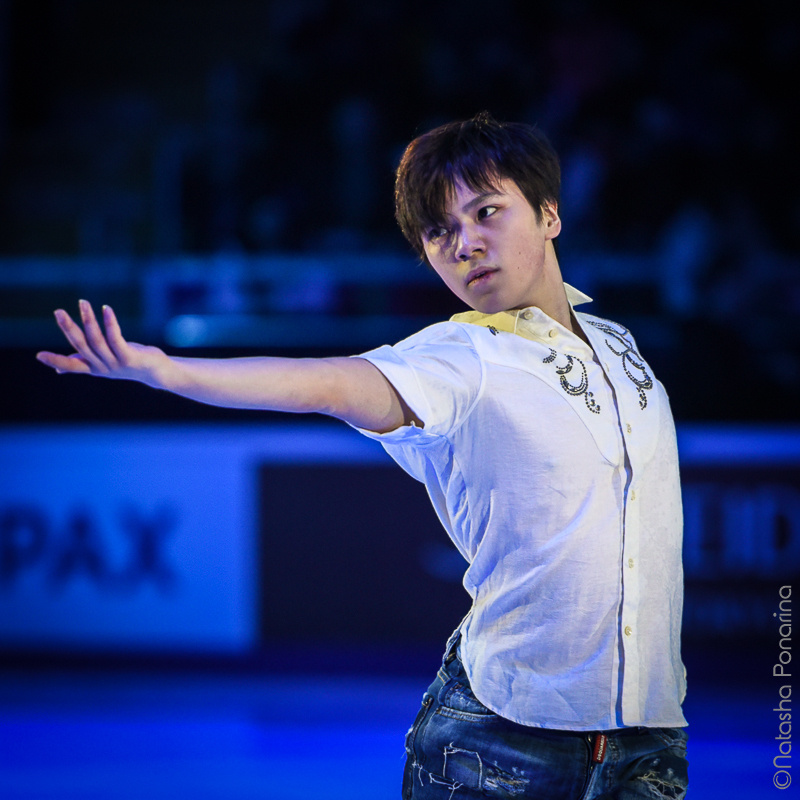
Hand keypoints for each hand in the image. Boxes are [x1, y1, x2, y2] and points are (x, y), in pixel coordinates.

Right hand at [36, 300, 170, 387]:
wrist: (158, 372)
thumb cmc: (129, 363)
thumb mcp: (104, 364)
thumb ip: (83, 363)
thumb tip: (58, 371)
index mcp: (94, 368)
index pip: (71, 365)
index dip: (56, 361)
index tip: (38, 356)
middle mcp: (103, 367)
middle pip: (82, 346)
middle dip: (68, 328)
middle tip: (58, 311)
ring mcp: (116, 363)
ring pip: (97, 340)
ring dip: (89, 320)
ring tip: (82, 303)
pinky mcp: (129, 357)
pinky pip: (116, 338)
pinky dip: (110, 323)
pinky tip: (106, 309)